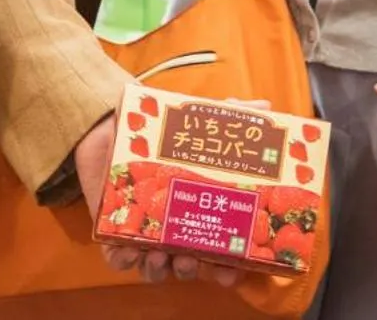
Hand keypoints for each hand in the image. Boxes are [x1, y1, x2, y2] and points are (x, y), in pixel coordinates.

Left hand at [81, 117, 242, 287]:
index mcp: (198, 214)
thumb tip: (266, 106)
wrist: (110, 127)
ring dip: (159, 268)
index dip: (228, 268)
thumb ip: (228, 115)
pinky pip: (119, 259)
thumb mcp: (197, 121)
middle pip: (188, 266)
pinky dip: (124, 260)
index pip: (219, 251)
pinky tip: (129, 251)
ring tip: (159, 253)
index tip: (232, 272)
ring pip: (156, 268)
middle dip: (191, 269)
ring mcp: (143, 235)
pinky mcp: (113, 233)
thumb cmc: (161, 134)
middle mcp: (174, 231)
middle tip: (190, 258)